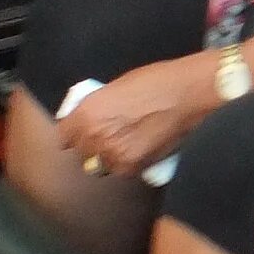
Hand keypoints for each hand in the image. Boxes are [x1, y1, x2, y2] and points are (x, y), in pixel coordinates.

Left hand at [58, 59, 209, 179]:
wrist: (190, 94)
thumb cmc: (157, 82)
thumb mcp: (116, 88)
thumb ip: (97, 108)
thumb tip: (90, 120)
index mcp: (86, 114)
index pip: (64, 137)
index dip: (74, 135)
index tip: (82, 133)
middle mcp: (95, 137)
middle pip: (82, 154)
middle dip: (92, 147)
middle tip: (110, 137)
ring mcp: (114, 155)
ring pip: (102, 166)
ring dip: (109, 158)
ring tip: (126, 145)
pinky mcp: (135, 167)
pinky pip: (123, 171)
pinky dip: (129, 164)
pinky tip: (141, 150)